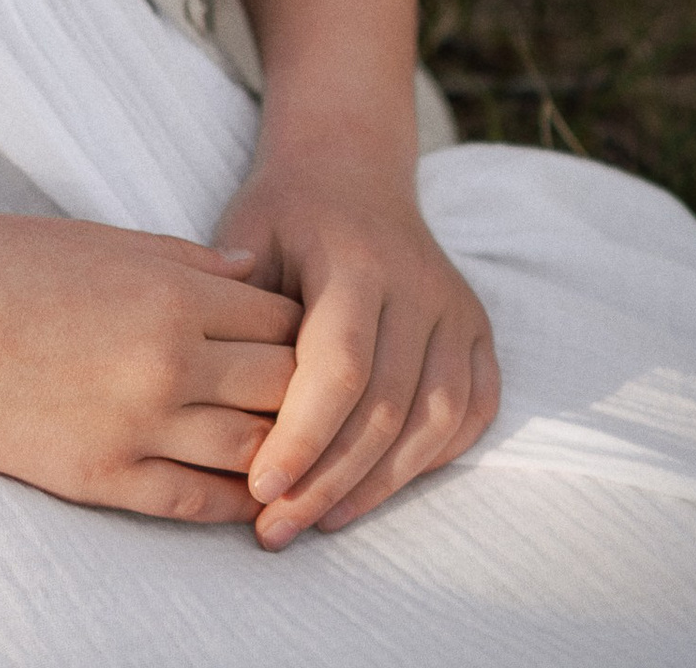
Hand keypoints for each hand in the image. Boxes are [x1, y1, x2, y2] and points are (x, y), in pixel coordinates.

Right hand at [0, 211, 299, 520]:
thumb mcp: (92, 238)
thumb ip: (180, 259)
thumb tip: (250, 275)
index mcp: (164, 289)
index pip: (278, 320)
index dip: (301, 329)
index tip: (305, 336)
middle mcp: (165, 360)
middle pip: (282, 387)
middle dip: (306, 391)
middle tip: (315, 397)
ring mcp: (134, 426)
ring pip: (252, 450)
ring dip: (282, 451)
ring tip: (295, 450)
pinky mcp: (100, 478)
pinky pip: (195, 501)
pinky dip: (235, 501)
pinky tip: (250, 496)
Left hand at [214, 139, 499, 546]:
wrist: (349, 167)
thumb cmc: (283, 213)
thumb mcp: (246, 239)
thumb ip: (238, 316)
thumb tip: (216, 410)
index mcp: (357, 258)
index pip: (338, 367)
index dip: (301, 437)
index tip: (258, 489)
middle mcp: (419, 283)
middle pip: (385, 406)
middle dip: (328, 479)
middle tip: (276, 527)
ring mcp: (456, 307)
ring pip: (434, 420)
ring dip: (378, 484)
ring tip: (321, 518)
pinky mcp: (479, 329)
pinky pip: (471, 413)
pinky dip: (431, 460)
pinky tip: (379, 486)